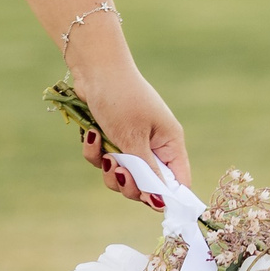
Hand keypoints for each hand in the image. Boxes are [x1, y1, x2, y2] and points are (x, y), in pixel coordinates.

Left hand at [72, 58, 189, 208]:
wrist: (93, 68)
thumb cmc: (120, 98)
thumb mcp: (134, 138)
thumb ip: (146, 171)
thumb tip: (161, 203)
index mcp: (169, 144)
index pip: (178, 182)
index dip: (167, 196)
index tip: (150, 202)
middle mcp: (152, 146)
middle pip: (146, 185)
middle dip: (130, 184)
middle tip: (119, 171)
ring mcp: (130, 142)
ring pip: (121, 175)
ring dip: (109, 169)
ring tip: (104, 154)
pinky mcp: (109, 138)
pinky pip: (103, 159)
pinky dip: (95, 151)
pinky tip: (91, 134)